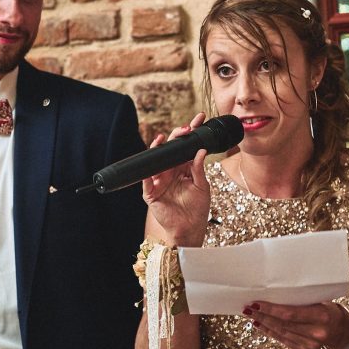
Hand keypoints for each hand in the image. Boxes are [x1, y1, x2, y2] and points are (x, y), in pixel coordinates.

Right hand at [142, 113, 210, 246]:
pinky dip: (147, 173)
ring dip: (158, 149)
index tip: (199, 119)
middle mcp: (170, 171)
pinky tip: (151, 164)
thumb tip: (201, 151)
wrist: (190, 228)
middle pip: (170, 149)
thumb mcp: (202, 186)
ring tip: (163, 139)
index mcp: (184, 168)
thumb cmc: (197, 208)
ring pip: (156, 161)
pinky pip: (146, 180)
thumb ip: (199, 169)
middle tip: (184, 129)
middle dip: (176, 137)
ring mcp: (159, 180)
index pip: (186, 147)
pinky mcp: (150, 193)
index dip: (191, 133)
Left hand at [243, 300, 348, 348]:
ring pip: (280, 333)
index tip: (256, 302)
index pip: (290, 313)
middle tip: (247, 307)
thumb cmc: (327, 308)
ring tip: (250, 314)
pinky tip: (259, 324)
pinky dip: (269, 332)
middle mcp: (317, 333)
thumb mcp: (319, 300)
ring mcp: (311, 345)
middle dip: (262, 315)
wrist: (341, 329)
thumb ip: (301, 299)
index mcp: (322, 316)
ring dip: (263, 323)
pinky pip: (283, 340)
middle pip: (282, 324)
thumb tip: (273, 291)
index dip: (271, 309)